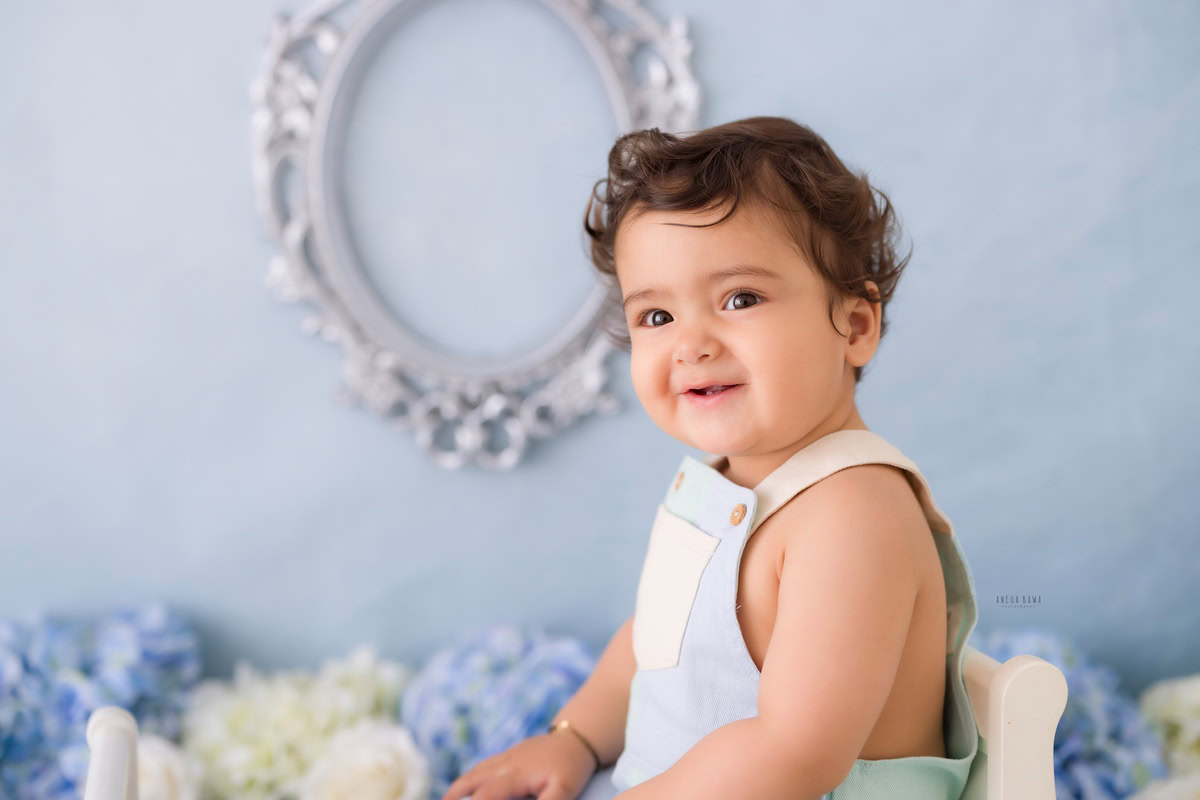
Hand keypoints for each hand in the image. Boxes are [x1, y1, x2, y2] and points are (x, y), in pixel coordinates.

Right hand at [441, 731, 599, 799]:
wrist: (576, 738)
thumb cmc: (570, 766)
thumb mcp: (563, 790)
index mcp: (516, 774)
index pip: (486, 795)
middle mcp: (506, 764)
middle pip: (473, 781)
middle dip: (455, 796)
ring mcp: (505, 757)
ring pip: (475, 772)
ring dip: (458, 787)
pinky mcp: (508, 754)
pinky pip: (483, 766)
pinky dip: (470, 777)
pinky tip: (467, 786)